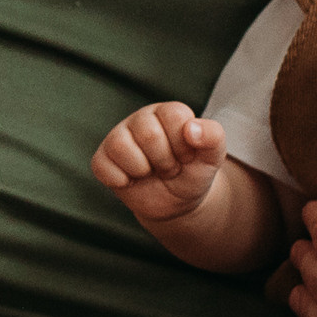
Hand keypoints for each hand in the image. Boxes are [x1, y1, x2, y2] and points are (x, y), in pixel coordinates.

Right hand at [93, 102, 227, 224]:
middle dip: (165, 161)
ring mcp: (119, 137)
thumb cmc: (192, 173)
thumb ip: (213, 137)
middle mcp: (141, 119)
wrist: (177, 203)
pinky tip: (131, 180)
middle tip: (169, 168)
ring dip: (142, 170)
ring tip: (151, 172)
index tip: (187, 156)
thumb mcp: (212, 157)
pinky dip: (120, 180)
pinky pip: (103, 165)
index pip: (174, 116)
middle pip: (148, 134)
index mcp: (168, 112)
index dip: (184, 145)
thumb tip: (192, 128)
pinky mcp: (103, 159)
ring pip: (121, 146)